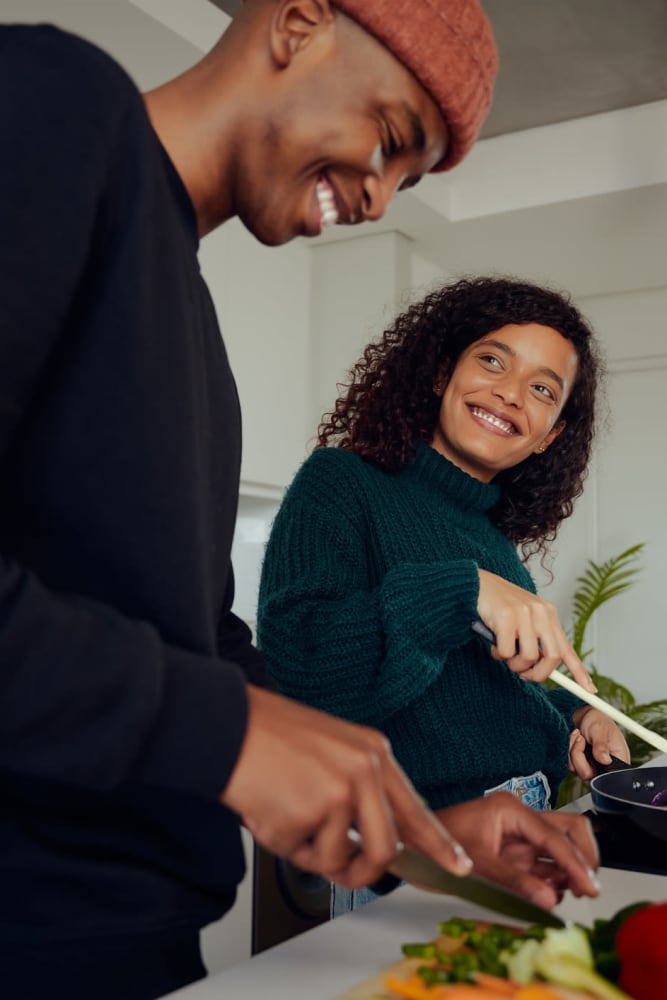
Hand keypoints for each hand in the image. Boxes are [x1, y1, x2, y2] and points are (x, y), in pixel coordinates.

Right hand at [221, 685, 471, 888]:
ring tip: (285, 814)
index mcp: (372, 752)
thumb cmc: (268, 737)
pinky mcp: (310, 812)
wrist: (225, 724)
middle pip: (384, 849)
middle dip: (361, 871)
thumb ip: (357, 789)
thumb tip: (366, 841)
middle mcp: (364, 770)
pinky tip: (267, 808)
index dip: (438, 843)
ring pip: (337, 859)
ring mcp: (339, 792)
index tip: (458, 866)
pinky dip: (279, 842)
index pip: (414, 808)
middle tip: (339, 868)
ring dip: (307, 851)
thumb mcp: (330, 749)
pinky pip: (299, 856)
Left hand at [435, 792, 599, 910]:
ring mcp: (517, 837)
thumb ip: (514, 882)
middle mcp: (518, 819)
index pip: (555, 835)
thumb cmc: (432, 845)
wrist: (407, 847)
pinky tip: (546, 896)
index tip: (590, 888)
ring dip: (569, 872)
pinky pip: (544, 865)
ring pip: (559, 849)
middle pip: (567, 830)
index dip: (576, 863)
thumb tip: (550, 900)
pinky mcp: (513, 855)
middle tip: (587, 889)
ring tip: (565, 894)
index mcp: (509, 810)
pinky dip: (552, 881)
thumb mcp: (475, 865)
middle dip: (582, 858)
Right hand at [477, 569, 595, 690]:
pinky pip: (507, 651)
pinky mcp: (506, 616)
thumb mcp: (523, 619)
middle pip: (552, 656)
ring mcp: (524, 613)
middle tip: (524, 676)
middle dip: (539, 674)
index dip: (578, 670)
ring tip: (502, 652)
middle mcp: (540, 612)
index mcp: (547, 613)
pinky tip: (493, 642)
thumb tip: (542, 666)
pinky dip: (498, 654)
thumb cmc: (497, 606)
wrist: (474, 584)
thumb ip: (535, 638)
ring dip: (514, 664)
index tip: (589, 689)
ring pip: (528, 657)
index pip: (566, 647)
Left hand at [569, 706, 630, 778]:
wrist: (584, 714)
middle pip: (587, 774)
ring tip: (579, 736)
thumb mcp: (600, 730)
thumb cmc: (597, 719)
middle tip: (581, 739)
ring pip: (575, 770)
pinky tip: (574, 740)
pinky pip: (569, 765)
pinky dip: (568, 751)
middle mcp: (604, 766)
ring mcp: (590, 766)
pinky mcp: (579, 764)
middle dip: (579, 755)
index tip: (592, 753)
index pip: (610, 776)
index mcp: (617, 760)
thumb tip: (605, 761)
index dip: (598, 769)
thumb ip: (601, 746)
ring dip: (572, 751)